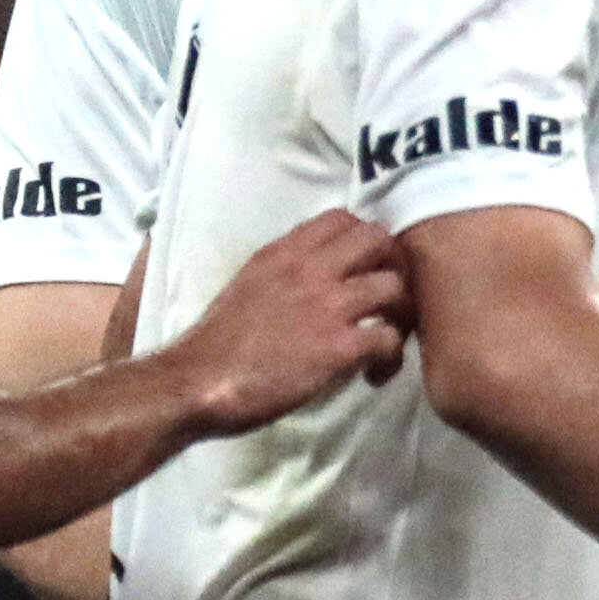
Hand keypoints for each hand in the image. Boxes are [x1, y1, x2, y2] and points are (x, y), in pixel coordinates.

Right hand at [165, 211, 410, 434]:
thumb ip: (286, 271)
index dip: (366, 242)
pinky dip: (390, 358)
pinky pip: (388, 338)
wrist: (198, 380)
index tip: (366, 269)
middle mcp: (309, 268)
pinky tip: (373, 374)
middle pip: (379, 240)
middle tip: (389, 301)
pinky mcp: (337, 346)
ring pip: (394, 287)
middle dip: (395, 268)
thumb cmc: (218, 342)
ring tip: (386, 341)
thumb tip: (314, 275)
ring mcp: (327, 305)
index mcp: (285, 252)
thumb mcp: (250, 283)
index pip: (343, 218)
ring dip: (400, 315)